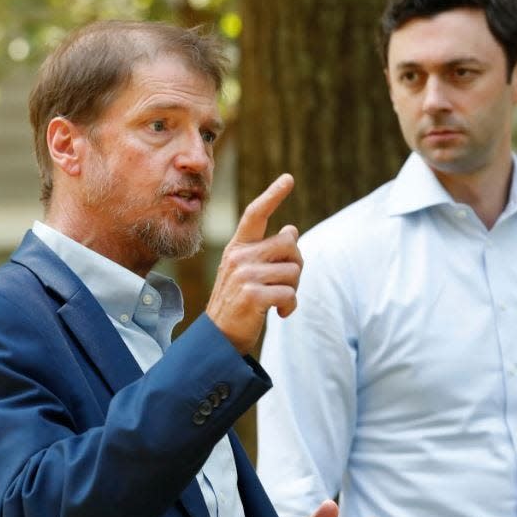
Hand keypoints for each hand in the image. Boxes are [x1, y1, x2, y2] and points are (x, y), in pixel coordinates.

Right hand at [206, 174, 302, 353]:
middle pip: (289, 243)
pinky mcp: (252, 295)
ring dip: (293, 289)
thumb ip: (268, 252)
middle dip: (297, 264)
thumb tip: (292, 230)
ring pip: (293, 271)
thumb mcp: (249, 273)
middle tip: (287, 283)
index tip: (288, 179)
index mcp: (237, 248)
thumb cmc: (240, 303)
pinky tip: (279, 314)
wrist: (220, 338)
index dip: (273, 195)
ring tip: (278, 301)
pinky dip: (290, 306)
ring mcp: (244, 275)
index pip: (255, 214)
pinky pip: (290, 293)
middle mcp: (238, 257)